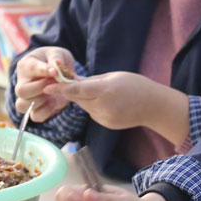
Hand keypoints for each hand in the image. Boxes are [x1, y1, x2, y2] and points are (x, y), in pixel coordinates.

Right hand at [14, 47, 76, 122]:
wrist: (61, 72)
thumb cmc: (55, 59)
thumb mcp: (58, 53)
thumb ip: (56, 57)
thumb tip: (56, 66)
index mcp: (26, 65)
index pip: (30, 69)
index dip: (43, 71)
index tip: (55, 72)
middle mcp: (22, 82)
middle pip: (20, 91)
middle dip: (39, 88)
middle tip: (54, 82)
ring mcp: (27, 97)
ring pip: (21, 106)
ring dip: (39, 101)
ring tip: (52, 92)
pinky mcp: (36, 108)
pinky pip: (35, 116)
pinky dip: (46, 111)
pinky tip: (55, 102)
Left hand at [47, 71, 187, 142]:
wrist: (153, 106)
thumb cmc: (135, 85)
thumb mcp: (112, 76)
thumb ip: (91, 80)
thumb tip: (72, 79)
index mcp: (105, 91)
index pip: (77, 90)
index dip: (61, 89)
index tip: (47, 87)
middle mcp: (103, 106)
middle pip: (78, 98)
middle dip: (72, 91)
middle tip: (66, 81)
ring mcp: (104, 117)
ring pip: (85, 106)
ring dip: (85, 99)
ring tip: (102, 92)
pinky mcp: (106, 123)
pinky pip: (93, 113)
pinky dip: (94, 106)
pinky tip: (108, 102)